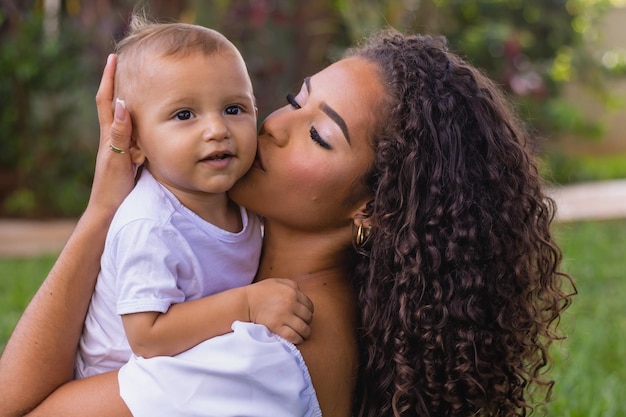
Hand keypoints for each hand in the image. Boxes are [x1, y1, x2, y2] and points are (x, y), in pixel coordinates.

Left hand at [86, 54, 134, 217]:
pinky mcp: (128, 158)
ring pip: (125, 118)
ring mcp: (120, 148)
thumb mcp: (118, 160)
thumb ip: (120, 134)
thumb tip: (121, 103)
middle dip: (119, 83)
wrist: (109, 212)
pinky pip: (134, 133)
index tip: (115, 58)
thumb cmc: (113, 189)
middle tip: (129, 64)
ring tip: (142, 84)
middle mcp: (113, 139)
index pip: (107, 100)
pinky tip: (150, 120)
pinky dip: (139, 120)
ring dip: (130, 99)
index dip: (109, 79)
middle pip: (114, 104)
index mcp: (109, 136)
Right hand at [245, 279, 313, 343]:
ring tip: (302, 335)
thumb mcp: (277, 282)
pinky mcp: (276, 326)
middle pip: (308, 317)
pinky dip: (297, 339)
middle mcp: (290, 303)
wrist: (245, 303)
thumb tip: (302, 293)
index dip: (309, 312)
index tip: (304, 316)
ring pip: (303, 328)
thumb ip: (292, 285)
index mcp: (292, 291)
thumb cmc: (261, 292)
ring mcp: (284, 315)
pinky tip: (296, 339)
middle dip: (307, 322)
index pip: (309, 306)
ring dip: (305, 333)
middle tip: (302, 325)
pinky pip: (293, 336)